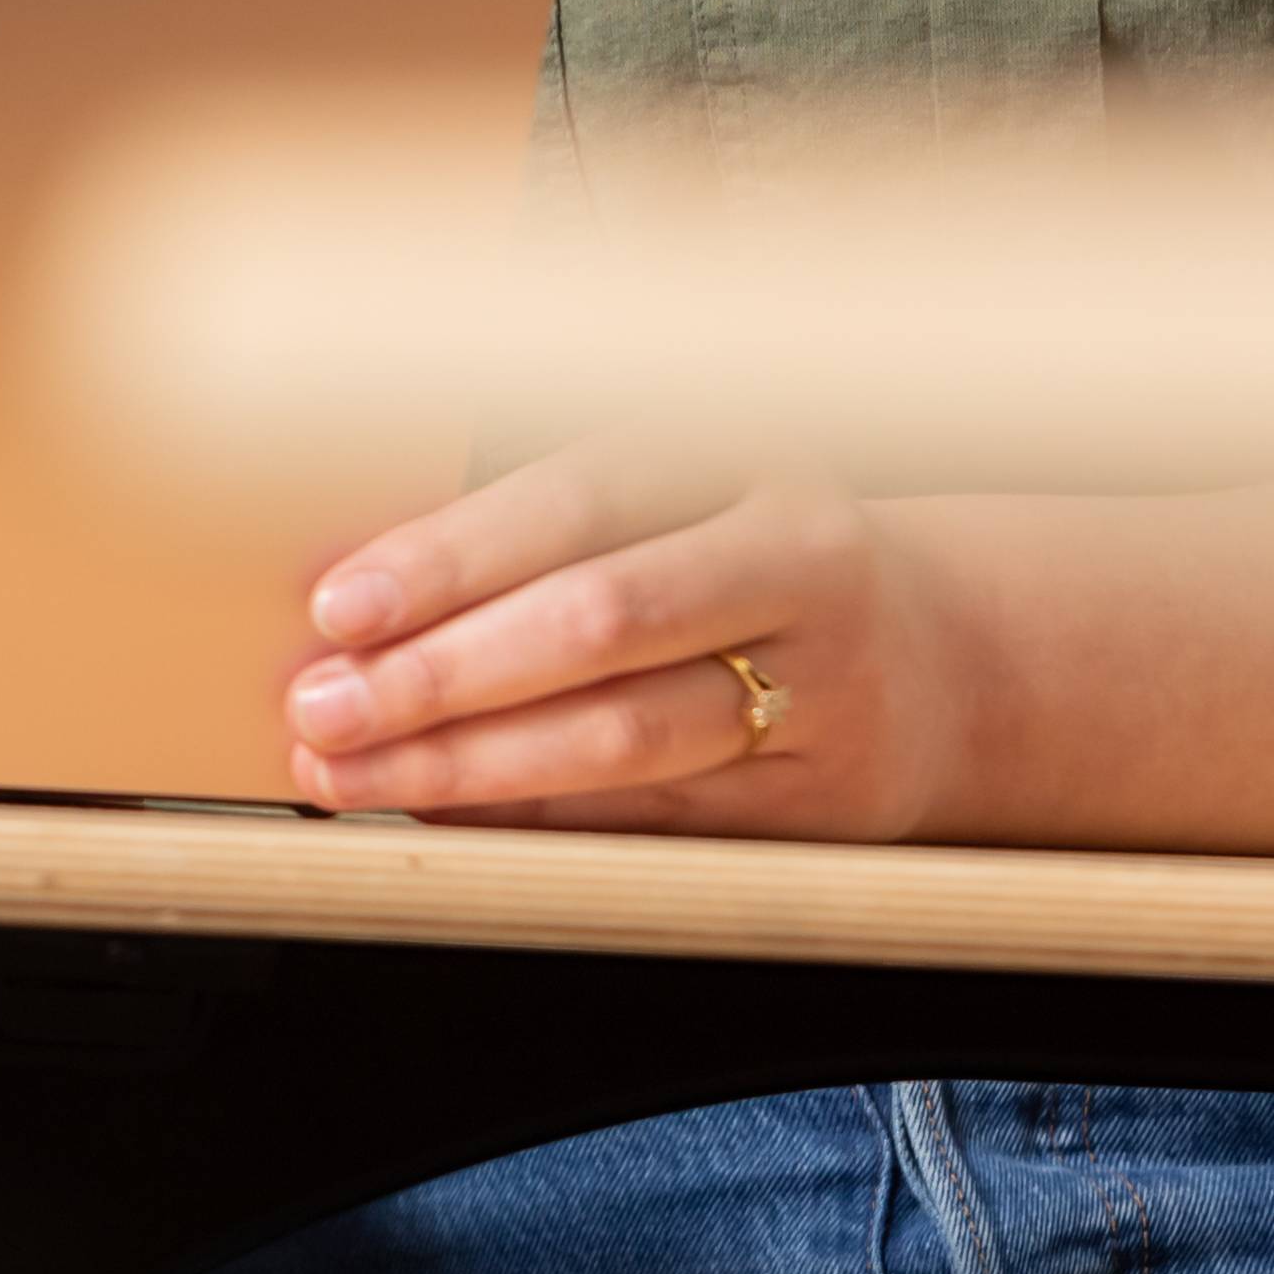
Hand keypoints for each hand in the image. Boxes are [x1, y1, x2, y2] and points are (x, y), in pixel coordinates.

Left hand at [281, 436, 971, 835]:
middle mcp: (800, 561)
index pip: (580, 501)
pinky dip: (536, 818)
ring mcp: (827, 686)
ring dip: (470, 764)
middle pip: (600, 621)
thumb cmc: (745, 560)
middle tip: (322, 707)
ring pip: (625, 735)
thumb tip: (353, 598)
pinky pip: (653, 815)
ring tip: (354, 774)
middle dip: (443, 673)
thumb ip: (540, 530)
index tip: (337, 606)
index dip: (451, 556)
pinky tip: (446, 814)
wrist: (950, 662)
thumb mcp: (674, 499)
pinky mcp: (822, 799)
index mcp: (746, 455)